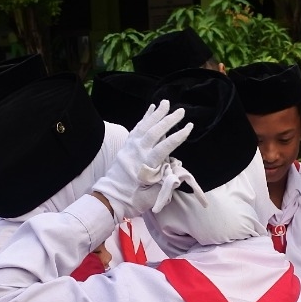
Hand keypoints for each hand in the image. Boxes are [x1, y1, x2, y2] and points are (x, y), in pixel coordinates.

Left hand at [88, 101, 193, 218]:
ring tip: (165, 102)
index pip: (165, 146)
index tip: (189, 127)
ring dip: (156, 114)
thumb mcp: (152, 196)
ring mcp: (131, 147)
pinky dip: (144, 118)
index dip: (178, 136)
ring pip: (145, 126)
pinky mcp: (126, 146)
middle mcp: (138, 152)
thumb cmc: (134, 199)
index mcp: (146, 164)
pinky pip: (136, 128)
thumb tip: (178, 172)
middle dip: (169, 120)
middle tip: (181, 111)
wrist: (111, 198)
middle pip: (155, 131)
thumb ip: (166, 183)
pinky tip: (151, 109)